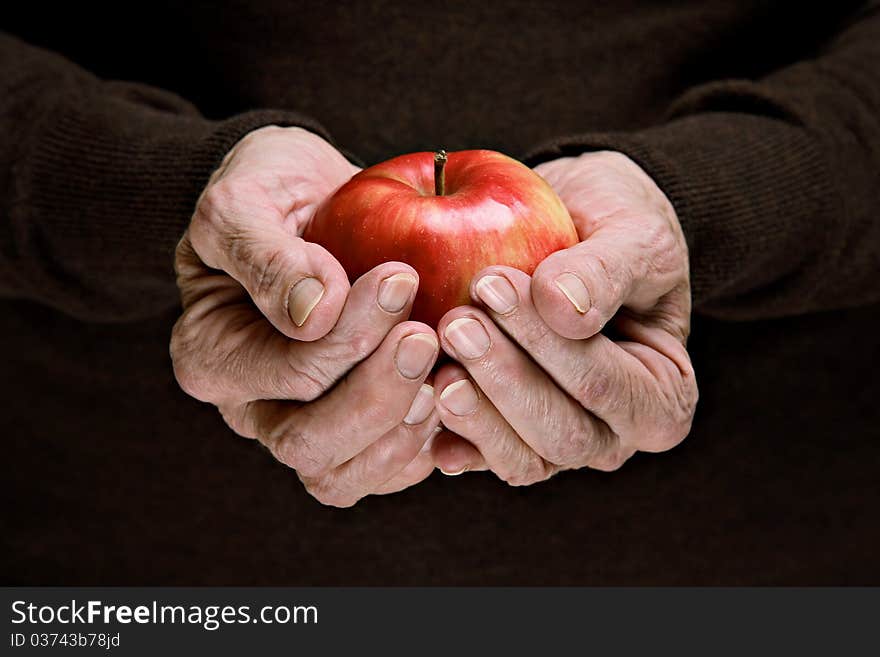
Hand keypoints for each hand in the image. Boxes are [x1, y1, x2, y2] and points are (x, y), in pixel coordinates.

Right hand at [170, 126, 439, 506]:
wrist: (318, 201)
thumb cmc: (274, 192)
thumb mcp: (247, 198)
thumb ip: (265, 253)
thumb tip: (312, 313)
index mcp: (213, 357)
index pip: (287, 375)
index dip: (350, 338)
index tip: (399, 277)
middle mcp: (254, 408)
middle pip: (310, 445)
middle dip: (379, 394)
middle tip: (426, 334)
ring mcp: (307, 426)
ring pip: (346, 476)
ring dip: (404, 430)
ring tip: (446, 372)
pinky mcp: (360, 432)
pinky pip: (390, 470)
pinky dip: (432, 443)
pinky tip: (458, 391)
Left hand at [429, 151, 697, 480]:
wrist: (576, 230)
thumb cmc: (615, 231)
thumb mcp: (632, 234)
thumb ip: (607, 270)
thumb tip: (565, 311)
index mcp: (663, 397)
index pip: (607, 387)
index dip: (549, 345)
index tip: (493, 284)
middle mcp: (615, 435)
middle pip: (561, 436)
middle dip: (505, 380)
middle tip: (456, 322)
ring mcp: (558, 443)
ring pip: (520, 458)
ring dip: (475, 412)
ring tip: (433, 363)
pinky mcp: (508, 437)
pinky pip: (479, 455)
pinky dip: (448, 436)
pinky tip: (415, 405)